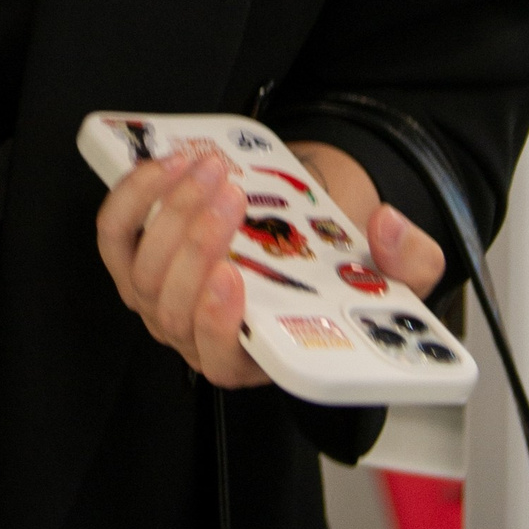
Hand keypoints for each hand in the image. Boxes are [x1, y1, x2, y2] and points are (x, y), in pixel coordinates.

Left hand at [95, 139, 446, 389]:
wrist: (308, 223)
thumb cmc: (341, 263)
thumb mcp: (398, 273)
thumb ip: (412, 261)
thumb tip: (389, 229)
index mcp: (260, 355)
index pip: (222, 361)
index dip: (219, 325)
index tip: (234, 276)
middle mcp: (201, 336)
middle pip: (174, 307)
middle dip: (198, 244)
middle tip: (230, 194)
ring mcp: (162, 299)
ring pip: (142, 271)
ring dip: (173, 213)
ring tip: (210, 170)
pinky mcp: (137, 258)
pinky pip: (116, 235)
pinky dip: (134, 197)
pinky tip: (167, 167)